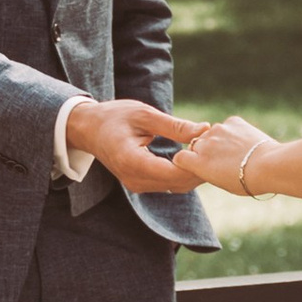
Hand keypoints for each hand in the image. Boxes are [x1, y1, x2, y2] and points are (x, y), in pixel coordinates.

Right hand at [67, 98, 208, 192]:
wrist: (89, 129)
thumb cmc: (114, 117)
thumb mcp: (145, 114)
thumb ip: (174, 126)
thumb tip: (204, 130)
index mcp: (132, 161)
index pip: (173, 172)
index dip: (195, 162)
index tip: (208, 144)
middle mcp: (134, 179)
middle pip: (178, 183)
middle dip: (198, 167)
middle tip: (212, 145)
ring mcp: (136, 185)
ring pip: (176, 186)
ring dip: (192, 171)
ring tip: (202, 148)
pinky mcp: (140, 184)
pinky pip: (168, 184)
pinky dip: (182, 172)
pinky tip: (190, 155)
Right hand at [181, 115, 273, 194]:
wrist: (268, 166)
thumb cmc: (246, 181)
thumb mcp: (221, 183)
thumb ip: (207, 170)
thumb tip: (206, 164)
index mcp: (198, 163)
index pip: (180, 158)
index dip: (187, 161)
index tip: (196, 165)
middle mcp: (205, 144)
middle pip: (196, 145)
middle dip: (204, 151)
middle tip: (221, 160)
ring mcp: (218, 130)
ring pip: (212, 133)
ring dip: (219, 140)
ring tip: (237, 152)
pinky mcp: (233, 121)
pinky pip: (229, 125)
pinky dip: (234, 132)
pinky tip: (245, 142)